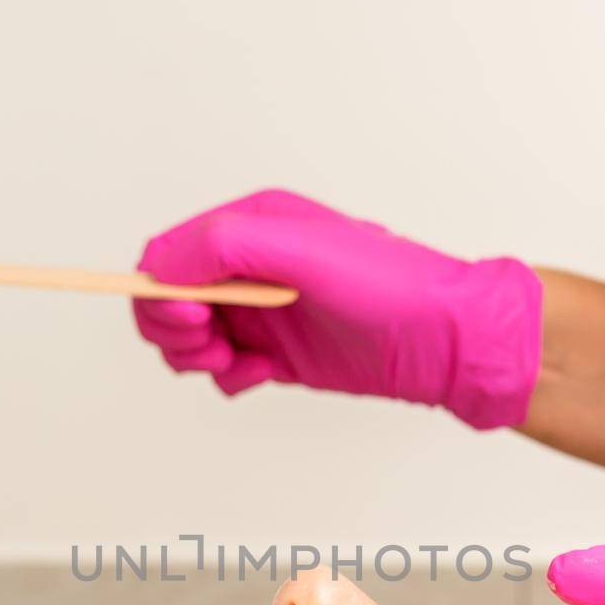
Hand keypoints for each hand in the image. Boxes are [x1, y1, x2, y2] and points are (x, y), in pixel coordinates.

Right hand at [133, 189, 541, 429]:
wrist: (444, 341)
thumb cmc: (387, 285)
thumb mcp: (302, 252)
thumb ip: (227, 247)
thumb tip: (162, 267)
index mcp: (250, 226)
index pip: (168, 252)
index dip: (160, 289)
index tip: (190, 317)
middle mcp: (249, 267)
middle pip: (166, 300)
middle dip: (174, 328)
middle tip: (210, 344)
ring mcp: (260, 312)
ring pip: (188, 340)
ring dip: (197, 357)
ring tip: (238, 360)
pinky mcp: (275, 353)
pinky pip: (223, 370)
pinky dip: (232, 378)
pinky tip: (268, 374)